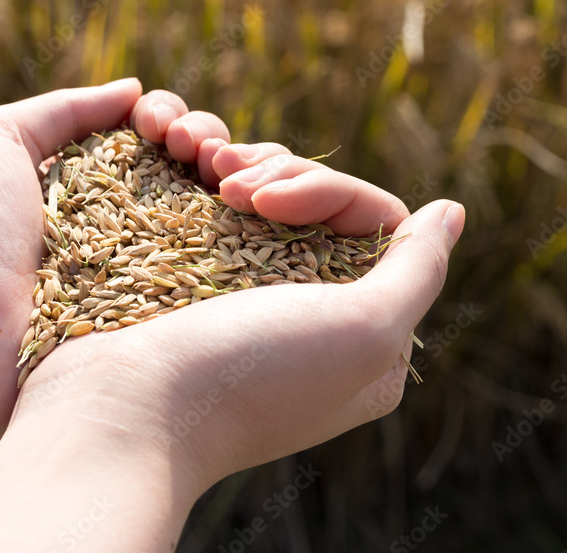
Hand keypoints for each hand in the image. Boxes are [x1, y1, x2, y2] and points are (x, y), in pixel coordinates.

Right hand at [0, 91, 464, 550]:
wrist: (117, 406)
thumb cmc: (244, 375)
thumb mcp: (361, 333)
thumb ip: (416, 273)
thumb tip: (449, 212)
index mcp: (361, 337)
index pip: (373, 224)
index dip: (326, 191)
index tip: (269, 198)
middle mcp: (305, 313)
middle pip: (317, 205)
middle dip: (277, 173)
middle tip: (228, 180)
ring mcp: (240, 296)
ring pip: (261, 197)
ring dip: (237, 164)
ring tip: (196, 161)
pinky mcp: (186, 281)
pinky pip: (209, 207)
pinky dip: (199, 176)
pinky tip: (179, 163)